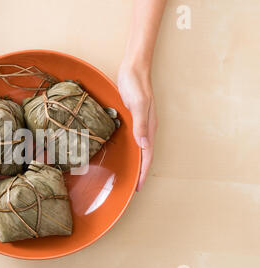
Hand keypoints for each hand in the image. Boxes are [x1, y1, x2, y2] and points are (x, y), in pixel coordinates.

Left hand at [117, 65, 157, 191]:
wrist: (133, 68)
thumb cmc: (135, 84)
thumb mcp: (137, 104)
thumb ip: (141, 124)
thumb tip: (143, 145)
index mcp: (150, 126)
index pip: (148, 154)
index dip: (144, 171)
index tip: (139, 186)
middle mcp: (148, 127)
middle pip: (147, 154)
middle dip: (143, 172)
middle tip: (136, 187)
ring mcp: (142, 123)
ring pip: (142, 148)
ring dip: (139, 162)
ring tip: (134, 175)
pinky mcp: (135, 118)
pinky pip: (137, 139)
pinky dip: (135, 150)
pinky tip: (129, 153)